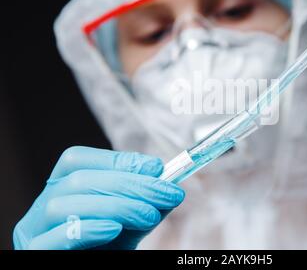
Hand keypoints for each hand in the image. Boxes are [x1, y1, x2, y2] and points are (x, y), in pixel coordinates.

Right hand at [13, 146, 184, 249]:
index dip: (118, 160)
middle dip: (130, 184)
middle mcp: (42, 205)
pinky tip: (115, 229)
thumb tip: (167, 180)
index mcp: (60, 188)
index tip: (157, 168)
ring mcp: (33, 230)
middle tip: (167, 193)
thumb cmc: (108, 247)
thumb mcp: (130, 221)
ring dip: (116, 206)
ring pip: (64, 206)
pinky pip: (53, 238)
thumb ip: (145, 201)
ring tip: (150, 215)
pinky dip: (87, 229)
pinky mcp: (34, 252)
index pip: (78, 160)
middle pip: (78, 180)